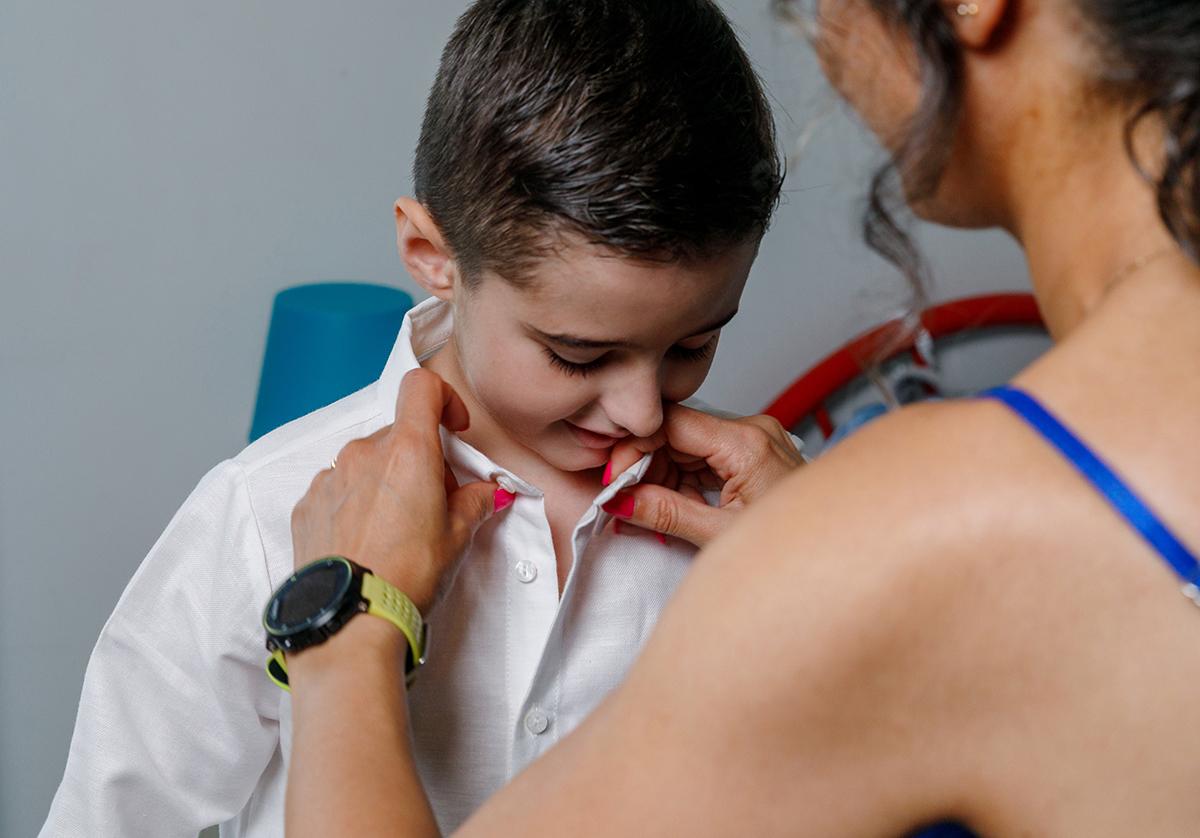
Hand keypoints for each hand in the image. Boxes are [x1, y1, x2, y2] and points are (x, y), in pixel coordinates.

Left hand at [291, 369, 500, 612]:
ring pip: (366, 462)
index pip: (421, 388)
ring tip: (397, 530)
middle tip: (435, 503)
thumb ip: (474, 502)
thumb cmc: (406, 577)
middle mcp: (363, 454)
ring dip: (385, 482)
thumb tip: (485, 492)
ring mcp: (330, 478)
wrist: (351, 620)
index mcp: (407, 452)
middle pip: (398, 434)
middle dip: (420, 460)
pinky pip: (338, 489)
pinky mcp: (308, 505)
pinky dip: (355, 504)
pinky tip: (367, 540)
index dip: (444, 399)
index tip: (453, 427)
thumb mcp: (457, 538)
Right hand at [603, 403, 803, 546]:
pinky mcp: (752, 453)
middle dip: (643, 466)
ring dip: (659, 476)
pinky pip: (702, 458)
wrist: (835, 554)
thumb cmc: (791, 550)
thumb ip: (665, 514)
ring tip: (646, 511)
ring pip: (684, 445)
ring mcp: (754, 440)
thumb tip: (618, 501)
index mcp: (748, 443)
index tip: (614, 478)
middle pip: (675, 433)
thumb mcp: (719, 536)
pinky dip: (679, 481)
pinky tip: (669, 505)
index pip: (671, 423)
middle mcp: (753, 431)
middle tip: (620, 500)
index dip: (634, 447)